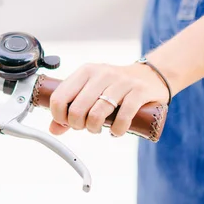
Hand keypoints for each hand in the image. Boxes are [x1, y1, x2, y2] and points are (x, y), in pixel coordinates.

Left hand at [48, 62, 169, 136]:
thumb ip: (70, 110)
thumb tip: (53, 129)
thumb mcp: (90, 92)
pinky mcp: (139, 91)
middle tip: (85, 127)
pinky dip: (117, 130)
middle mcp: (101, 73)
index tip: (67, 122)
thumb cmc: (114, 87)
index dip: (59, 117)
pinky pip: (123, 116)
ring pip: (97, 114)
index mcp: (85, 71)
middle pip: (77, 109)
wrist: (150, 76)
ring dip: (95, 129)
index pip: (59, 97)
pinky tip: (116, 131)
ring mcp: (122, 81)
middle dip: (78, 125)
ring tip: (99, 129)